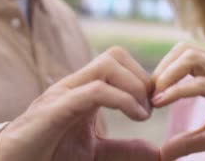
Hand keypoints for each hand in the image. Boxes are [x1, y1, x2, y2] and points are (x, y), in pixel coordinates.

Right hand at [0, 47, 159, 160]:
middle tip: (149, 109)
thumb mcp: (93, 153)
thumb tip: (155, 152)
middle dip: (141, 78)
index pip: (118, 61)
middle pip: (115, 55)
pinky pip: (94, 91)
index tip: (155, 106)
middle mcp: (74, 85)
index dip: (143, 78)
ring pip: (107, 65)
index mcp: (84, 90)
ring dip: (134, 86)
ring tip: (141, 114)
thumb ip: (122, 150)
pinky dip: (122, 100)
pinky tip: (134, 117)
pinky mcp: (55, 109)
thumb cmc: (48, 155)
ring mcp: (63, 94)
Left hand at [151, 43, 204, 160]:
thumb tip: (163, 153)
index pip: (184, 55)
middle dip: (160, 68)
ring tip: (153, 97)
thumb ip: (189, 141)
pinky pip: (201, 83)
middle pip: (183, 48)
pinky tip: (162, 102)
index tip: (149, 95)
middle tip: (147, 93)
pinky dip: (176, 91)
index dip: (163, 70)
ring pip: (190, 57)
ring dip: (165, 74)